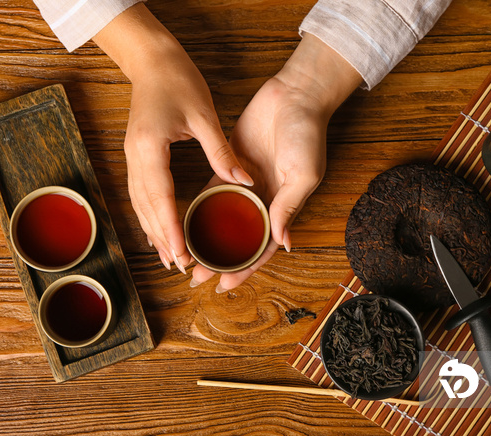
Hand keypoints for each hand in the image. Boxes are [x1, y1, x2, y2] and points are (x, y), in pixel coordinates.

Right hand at [94, 4, 252, 272]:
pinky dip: (148, 214)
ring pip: (139, 203)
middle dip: (161, 239)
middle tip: (178, 266)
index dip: (170, 229)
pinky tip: (157, 227)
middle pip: (146, 208)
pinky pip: (140, 192)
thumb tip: (244, 181)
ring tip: (167, 256)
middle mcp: (135, 157)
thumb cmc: (177, 80)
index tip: (180, 254)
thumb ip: (222, 151)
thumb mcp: (204, 115)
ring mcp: (131, 156)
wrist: (151, 59)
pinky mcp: (136, 154)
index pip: (160, 198)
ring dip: (152, 231)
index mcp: (151, 148)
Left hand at [190, 34, 362, 291]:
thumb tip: (281, 243)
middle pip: (238, 239)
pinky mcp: (230, 166)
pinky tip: (182, 222)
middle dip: (219, 260)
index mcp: (283, 207)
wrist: (294, 95)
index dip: (245, 268)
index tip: (224, 285)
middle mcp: (263, 201)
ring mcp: (246, 184)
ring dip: (206, 238)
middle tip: (196, 277)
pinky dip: (199, 208)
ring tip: (186, 256)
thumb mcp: (304, 174)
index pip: (262, 248)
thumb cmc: (307, 135)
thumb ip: (289, 207)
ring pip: (222, 219)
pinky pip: (212, 192)